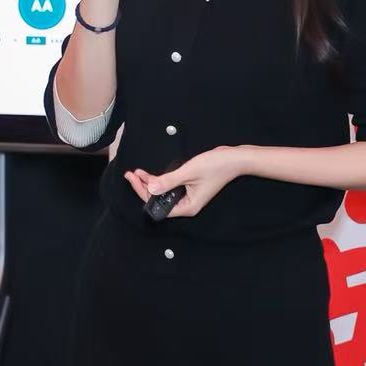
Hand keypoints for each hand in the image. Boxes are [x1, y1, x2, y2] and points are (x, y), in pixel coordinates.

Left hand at [126, 147, 245, 218]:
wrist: (234, 159)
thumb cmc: (215, 166)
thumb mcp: (188, 172)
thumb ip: (168, 181)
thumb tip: (150, 189)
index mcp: (188, 207)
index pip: (159, 207)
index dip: (144, 194)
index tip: (134, 180)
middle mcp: (187, 204)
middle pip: (160, 200)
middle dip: (144, 188)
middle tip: (131, 174)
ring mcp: (189, 196)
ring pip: (164, 193)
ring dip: (151, 183)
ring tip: (137, 172)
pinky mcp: (190, 187)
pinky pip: (171, 187)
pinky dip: (161, 180)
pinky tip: (151, 174)